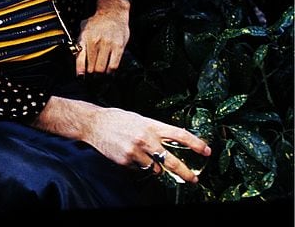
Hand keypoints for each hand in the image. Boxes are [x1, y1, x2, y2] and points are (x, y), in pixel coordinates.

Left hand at [75, 0, 129, 74]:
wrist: (113, 12)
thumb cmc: (97, 22)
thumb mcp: (83, 29)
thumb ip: (80, 42)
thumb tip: (75, 56)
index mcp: (84, 38)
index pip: (80, 57)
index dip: (80, 70)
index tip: (81, 78)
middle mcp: (95, 42)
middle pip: (91, 66)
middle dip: (91, 75)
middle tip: (92, 79)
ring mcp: (107, 45)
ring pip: (102, 68)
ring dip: (101, 75)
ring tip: (100, 77)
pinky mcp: (118, 47)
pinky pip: (114, 65)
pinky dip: (111, 72)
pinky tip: (109, 73)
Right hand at [87, 107, 211, 183]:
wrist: (93, 123)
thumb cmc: (117, 119)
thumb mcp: (139, 119)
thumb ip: (155, 130)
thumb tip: (173, 140)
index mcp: (151, 125)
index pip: (180, 135)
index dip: (196, 144)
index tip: (206, 151)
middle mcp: (145, 139)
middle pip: (172, 160)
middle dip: (186, 172)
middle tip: (194, 179)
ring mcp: (136, 151)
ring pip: (156, 168)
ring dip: (155, 166)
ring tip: (143, 156)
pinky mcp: (126, 161)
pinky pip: (140, 169)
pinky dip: (139, 166)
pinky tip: (130, 155)